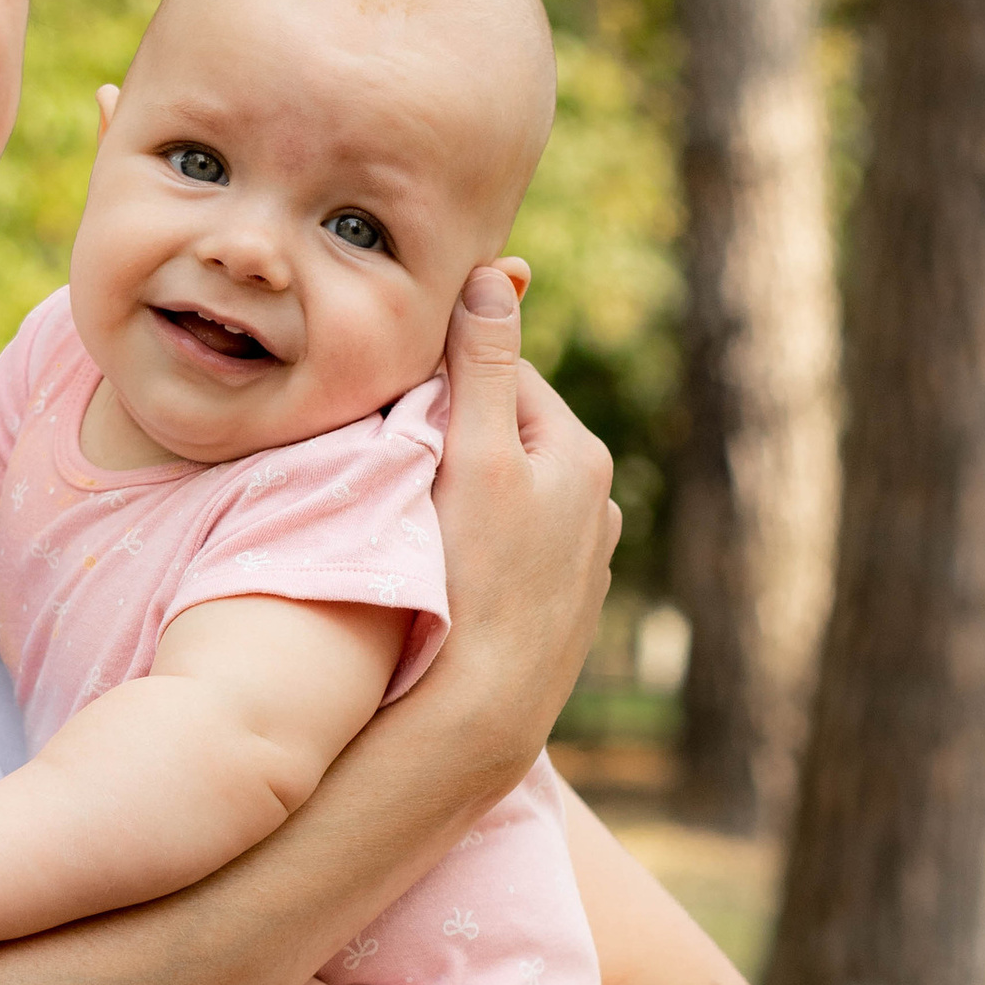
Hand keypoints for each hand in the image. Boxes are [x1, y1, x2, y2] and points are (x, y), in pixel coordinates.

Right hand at [426, 267, 619, 775]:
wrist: (485, 710)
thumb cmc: (475, 578)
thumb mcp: (474, 456)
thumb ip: (480, 365)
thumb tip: (494, 274)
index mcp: (582, 455)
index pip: (504, 376)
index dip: (442, 374)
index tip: (389, 387)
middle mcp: (597, 504)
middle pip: (506, 436)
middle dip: (452, 432)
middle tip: (387, 451)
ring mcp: (582, 561)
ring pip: (506, 494)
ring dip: (462, 489)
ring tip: (408, 512)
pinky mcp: (559, 609)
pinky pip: (507, 549)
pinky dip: (475, 544)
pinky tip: (439, 568)